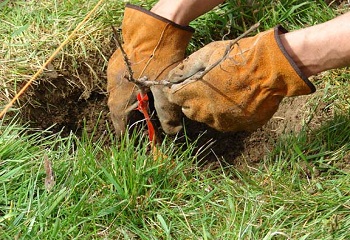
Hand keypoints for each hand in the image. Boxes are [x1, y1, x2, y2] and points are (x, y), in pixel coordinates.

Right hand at [107, 4, 192, 136]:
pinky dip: (127, 89)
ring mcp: (113, 71)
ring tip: (137, 107)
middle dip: (124, 118)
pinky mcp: (118, 60)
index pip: (118, 119)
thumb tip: (172, 132)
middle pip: (115, 107)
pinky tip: (138, 87)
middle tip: (135, 125)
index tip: (126, 139)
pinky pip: (119, 81)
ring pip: (116, 93)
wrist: (153, 29)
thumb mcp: (166, 91)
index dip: (123, 131)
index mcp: (121, 95)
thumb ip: (167, 114)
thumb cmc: (159, 62)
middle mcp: (113, 84)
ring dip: (125, 103)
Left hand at [164, 26, 315, 131]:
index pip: (173, 97)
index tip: (185, 84)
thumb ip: (185, 67)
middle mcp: (205, 112)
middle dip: (192, 100)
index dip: (178, 90)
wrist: (271, 69)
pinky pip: (226, 122)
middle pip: (189, 110)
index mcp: (194, 93)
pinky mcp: (238, 126)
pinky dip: (227, 114)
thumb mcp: (208, 53)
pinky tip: (237, 100)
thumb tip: (170, 77)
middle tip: (206, 87)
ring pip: (207, 118)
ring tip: (224, 93)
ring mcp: (222, 121)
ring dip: (209, 109)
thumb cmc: (237, 57)